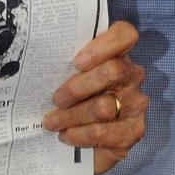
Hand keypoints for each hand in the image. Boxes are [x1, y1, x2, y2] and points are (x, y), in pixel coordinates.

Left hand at [43, 20, 147, 174]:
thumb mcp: (67, 77)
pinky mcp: (134, 130)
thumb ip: (64, 65)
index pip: (125, 35)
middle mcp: (132, 75)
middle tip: (56, 99)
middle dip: (77, 87)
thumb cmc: (72, 98)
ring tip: (51, 122)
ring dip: (72, 116)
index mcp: (117, 54)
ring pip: (104, 107)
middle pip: (113, 71)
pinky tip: (66, 135)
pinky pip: (104, 133)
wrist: (84, 139)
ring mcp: (135, 103)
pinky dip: (80, 135)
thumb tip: (39, 62)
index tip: (77, 62)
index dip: (104, 45)